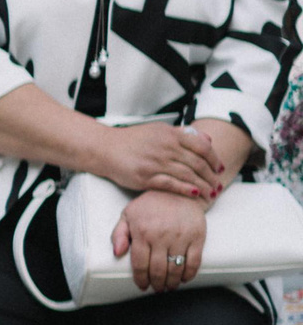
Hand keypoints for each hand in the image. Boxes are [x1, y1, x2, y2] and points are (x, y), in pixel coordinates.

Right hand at [98, 122, 224, 198]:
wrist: (104, 148)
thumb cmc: (131, 140)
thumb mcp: (158, 130)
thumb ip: (182, 134)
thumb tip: (207, 140)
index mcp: (170, 134)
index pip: (203, 147)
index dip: (215, 159)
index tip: (220, 169)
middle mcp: (165, 147)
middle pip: (198, 163)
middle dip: (212, 177)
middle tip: (219, 186)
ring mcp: (155, 162)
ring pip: (187, 175)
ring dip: (203, 186)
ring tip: (211, 194)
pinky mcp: (145, 176)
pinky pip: (171, 184)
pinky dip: (185, 189)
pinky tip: (194, 194)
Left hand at [113, 191, 207, 292]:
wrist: (178, 190)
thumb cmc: (149, 205)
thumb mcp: (128, 214)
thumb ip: (119, 234)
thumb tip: (117, 253)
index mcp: (142, 232)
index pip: (140, 264)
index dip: (141, 279)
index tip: (142, 286)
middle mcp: (161, 236)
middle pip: (158, 270)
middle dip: (157, 284)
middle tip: (157, 289)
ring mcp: (181, 237)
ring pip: (176, 268)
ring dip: (172, 282)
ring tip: (169, 287)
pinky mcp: (197, 236)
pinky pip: (194, 261)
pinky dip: (189, 274)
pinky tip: (184, 278)